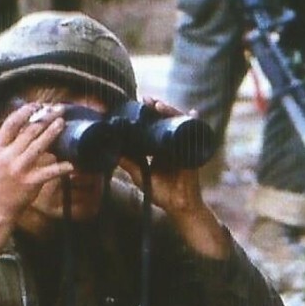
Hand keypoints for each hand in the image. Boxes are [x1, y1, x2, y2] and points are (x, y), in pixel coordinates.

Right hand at [0, 102, 74, 259]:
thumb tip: (0, 123)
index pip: (10, 124)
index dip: (25, 112)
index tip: (37, 105)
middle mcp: (7, 156)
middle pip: (28, 131)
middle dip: (44, 118)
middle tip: (57, 110)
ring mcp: (19, 169)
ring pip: (39, 146)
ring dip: (52, 133)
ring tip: (62, 123)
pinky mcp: (30, 182)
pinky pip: (49, 172)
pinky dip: (61, 167)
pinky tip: (71, 164)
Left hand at [119, 99, 232, 259]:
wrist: (179, 205)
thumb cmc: (162, 192)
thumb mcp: (140, 174)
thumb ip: (127, 162)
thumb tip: (110, 150)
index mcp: (160, 146)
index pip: (155, 123)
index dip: (149, 112)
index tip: (139, 103)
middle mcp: (173, 142)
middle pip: (167, 119)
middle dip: (159, 107)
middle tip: (147, 99)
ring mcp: (184, 145)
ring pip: (179, 122)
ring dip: (171, 110)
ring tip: (159, 105)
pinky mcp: (193, 151)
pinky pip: (195, 133)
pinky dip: (193, 121)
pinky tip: (191, 112)